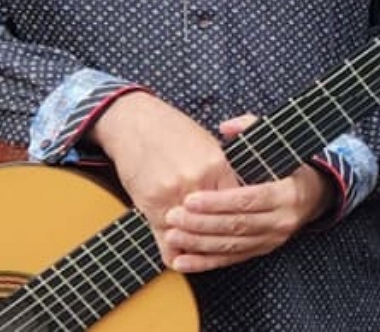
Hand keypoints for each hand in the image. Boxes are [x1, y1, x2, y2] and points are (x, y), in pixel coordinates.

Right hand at [88, 92, 240, 267]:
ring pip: (194, 237)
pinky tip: (181, 256)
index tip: (245, 226)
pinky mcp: (152, 206)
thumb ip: (221, 172)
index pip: (238, 203)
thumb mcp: (207, 144)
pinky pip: (167, 241)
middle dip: (224, 237)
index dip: (242, 217)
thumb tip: (236, 196)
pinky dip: (176, 253)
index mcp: (216, 165)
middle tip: (227, 245)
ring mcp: (173, 196)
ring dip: (199, 248)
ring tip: (205, 254)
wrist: (135, 124)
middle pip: (219, 223)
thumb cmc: (172, 131)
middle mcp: (196, 182)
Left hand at [160, 114, 334, 271]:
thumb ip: (251, 129)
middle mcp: (281, 220)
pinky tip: (182, 261)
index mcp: (287, 193)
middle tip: (174, 217)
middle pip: (238, 224)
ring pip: (232, 245)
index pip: (250, 199)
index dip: (219, 202)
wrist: (313, 195)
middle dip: (202, 223)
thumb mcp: (277, 144)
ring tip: (172, 236)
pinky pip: (231, 259)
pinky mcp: (261, 251)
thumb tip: (226, 127)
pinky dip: (205, 262)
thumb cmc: (289, 168)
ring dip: (199, 243)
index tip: (191, 199)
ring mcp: (271, 239)